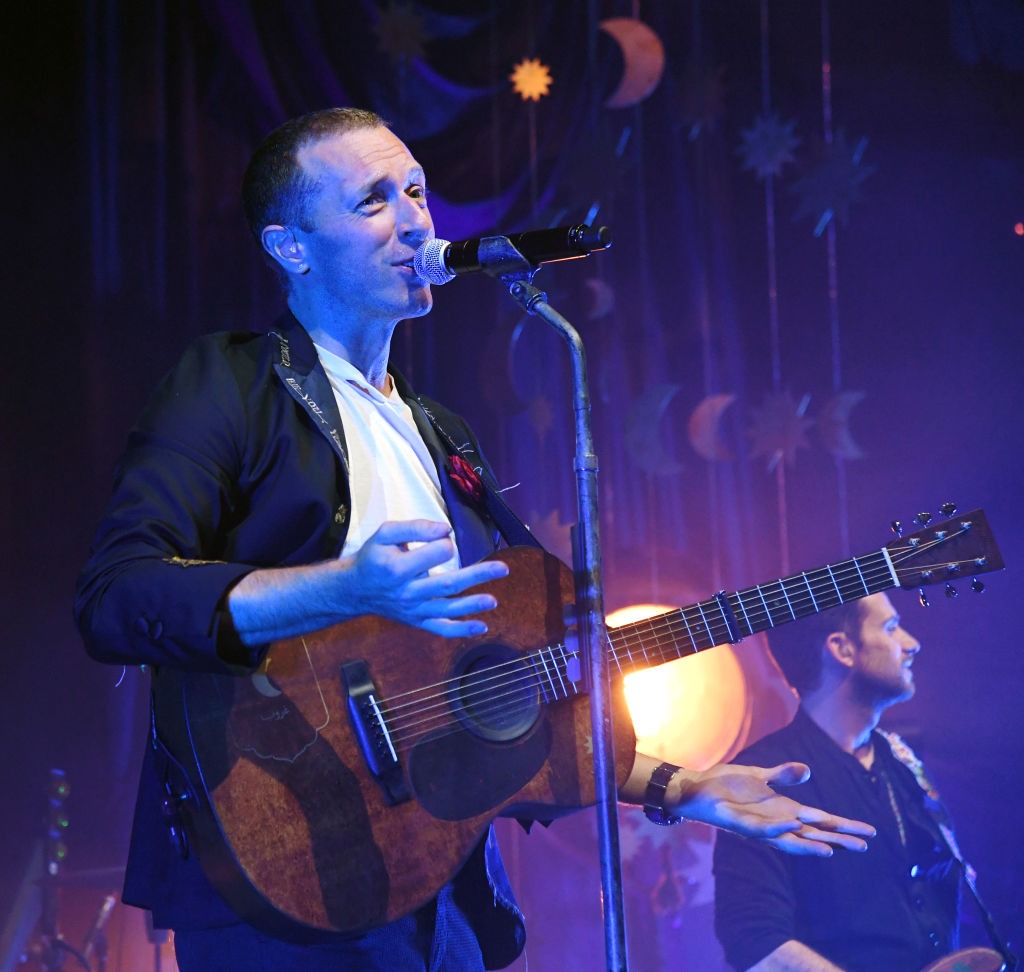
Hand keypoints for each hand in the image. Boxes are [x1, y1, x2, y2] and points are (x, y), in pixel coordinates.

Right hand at [226, 519, 507, 644]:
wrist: (355, 589)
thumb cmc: (373, 556)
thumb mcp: (386, 533)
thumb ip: (415, 526)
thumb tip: (446, 529)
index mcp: (398, 568)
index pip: (436, 555)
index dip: (445, 543)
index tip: (444, 538)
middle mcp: (408, 592)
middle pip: (449, 584)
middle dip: (478, 575)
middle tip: (503, 567)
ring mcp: (414, 610)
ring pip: (448, 609)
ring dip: (473, 605)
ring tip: (495, 601)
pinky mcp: (418, 621)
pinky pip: (442, 629)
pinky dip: (462, 629)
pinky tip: (483, 626)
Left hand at [671, 761, 875, 856]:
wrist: (696, 787)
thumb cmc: (727, 785)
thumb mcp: (760, 775)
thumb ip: (782, 774)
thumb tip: (807, 770)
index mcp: (783, 811)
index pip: (820, 822)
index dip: (843, 827)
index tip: (869, 833)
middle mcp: (775, 823)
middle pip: (812, 835)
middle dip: (837, 840)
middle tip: (864, 846)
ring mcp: (758, 826)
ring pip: (789, 840)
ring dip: (809, 844)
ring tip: (832, 850)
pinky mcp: (739, 823)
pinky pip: (760, 830)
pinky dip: (776, 829)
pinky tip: (791, 825)